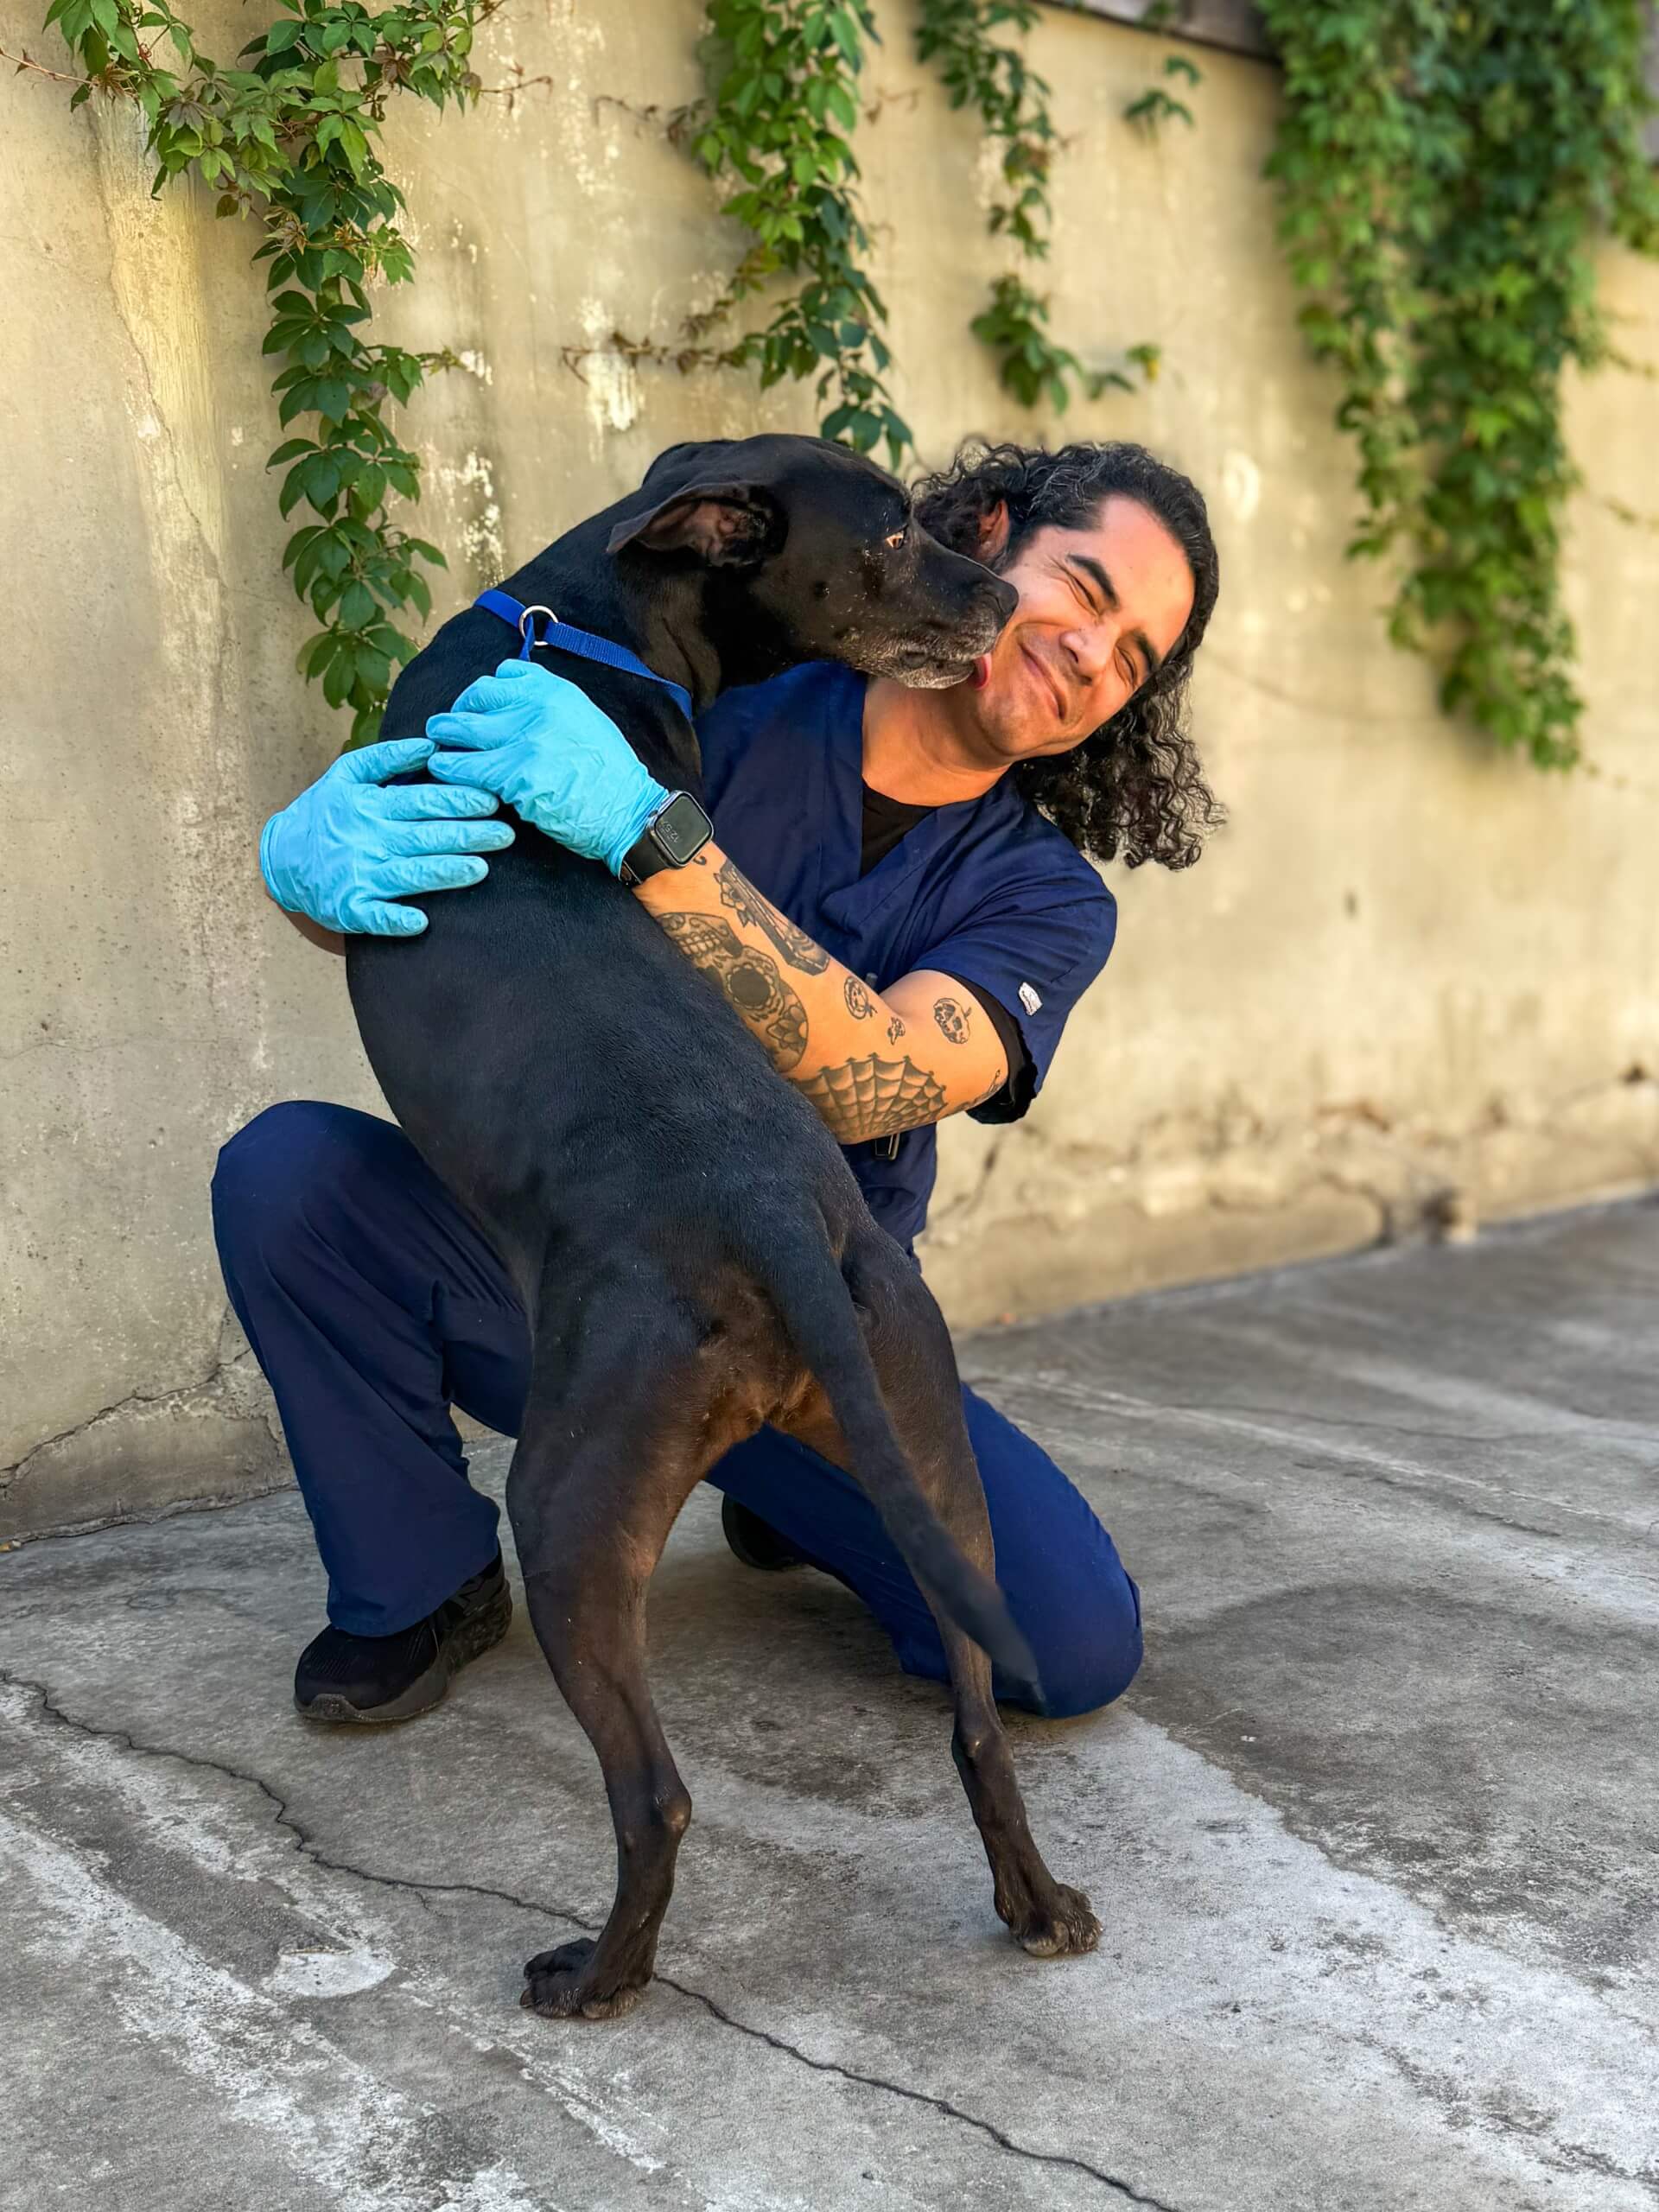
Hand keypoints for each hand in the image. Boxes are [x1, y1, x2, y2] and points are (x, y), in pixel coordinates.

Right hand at [258, 736, 514, 936]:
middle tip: (505, 835)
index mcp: (369, 805)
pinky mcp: (350, 908)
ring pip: (408, 874)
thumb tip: (430, 745)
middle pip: (423, 837)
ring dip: (443, 873)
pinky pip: (375, 917)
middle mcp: (366, 840)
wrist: (281, 857)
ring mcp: (358, 876)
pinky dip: (396, 920)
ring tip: (480, 870)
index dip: (457, 800)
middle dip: (466, 835)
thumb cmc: (325, 812)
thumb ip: (387, 757)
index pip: (420, 801)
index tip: (491, 799)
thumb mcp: (346, 775)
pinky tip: (421, 922)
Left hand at [426, 659, 666, 877]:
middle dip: (458, 711)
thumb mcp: (586, 721)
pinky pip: (467, 767)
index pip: (504, 675)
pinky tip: (442, 771)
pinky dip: (448, 769)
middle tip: (445, 727)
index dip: (484, 693)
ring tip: (435, 746)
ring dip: (444, 737)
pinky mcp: (515, 775)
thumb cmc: (610, 775)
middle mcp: (539, 707)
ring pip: (464, 729)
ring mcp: (526, 739)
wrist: (628, 812)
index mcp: (557, 691)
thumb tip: (514, 707)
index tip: (477, 709)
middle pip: (478, 696)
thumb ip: (551, 709)